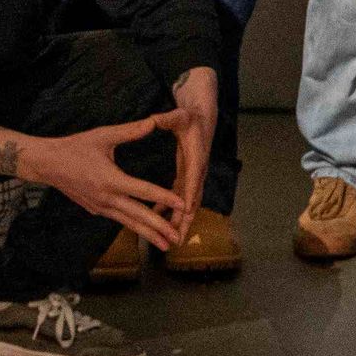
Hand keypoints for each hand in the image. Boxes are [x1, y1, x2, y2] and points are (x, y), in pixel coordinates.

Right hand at [13, 112, 190, 251]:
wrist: (47, 164)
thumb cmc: (75, 147)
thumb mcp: (103, 135)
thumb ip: (130, 131)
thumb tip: (153, 122)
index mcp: (110, 180)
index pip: (143, 191)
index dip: (165, 198)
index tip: (183, 205)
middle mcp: (106, 198)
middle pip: (138, 216)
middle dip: (159, 228)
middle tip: (177, 239)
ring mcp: (100, 207)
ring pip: (129, 223)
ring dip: (148, 234)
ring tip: (166, 244)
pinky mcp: (96, 209)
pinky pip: (119, 219)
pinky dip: (134, 226)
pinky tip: (146, 231)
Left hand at [167, 67, 219, 225]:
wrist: (201, 117)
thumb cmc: (189, 116)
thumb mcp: (179, 115)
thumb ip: (167, 118)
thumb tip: (155, 118)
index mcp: (196, 158)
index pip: (193, 180)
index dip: (188, 196)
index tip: (184, 212)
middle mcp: (197, 171)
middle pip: (193, 200)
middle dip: (186, 221)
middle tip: (178, 240)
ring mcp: (192, 176)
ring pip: (187, 203)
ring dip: (180, 221)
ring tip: (171, 240)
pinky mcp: (186, 176)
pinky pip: (179, 198)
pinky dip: (171, 210)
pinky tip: (158, 219)